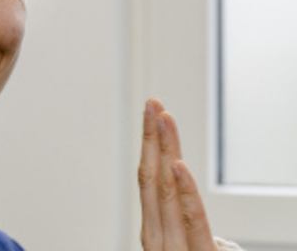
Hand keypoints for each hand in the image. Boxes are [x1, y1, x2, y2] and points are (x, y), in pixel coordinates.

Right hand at [139, 99, 216, 249]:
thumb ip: (169, 227)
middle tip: (152, 104)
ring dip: (163, 150)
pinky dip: (182, 191)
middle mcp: (158, 238)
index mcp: (154, 234)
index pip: (149, 179)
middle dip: (151, 138)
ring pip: (165, 190)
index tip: (153, 113)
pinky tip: (178, 166)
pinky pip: (190, 221)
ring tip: (163, 119)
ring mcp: (173, 249)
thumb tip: (170, 191)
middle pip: (152, 177)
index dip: (150, 144)